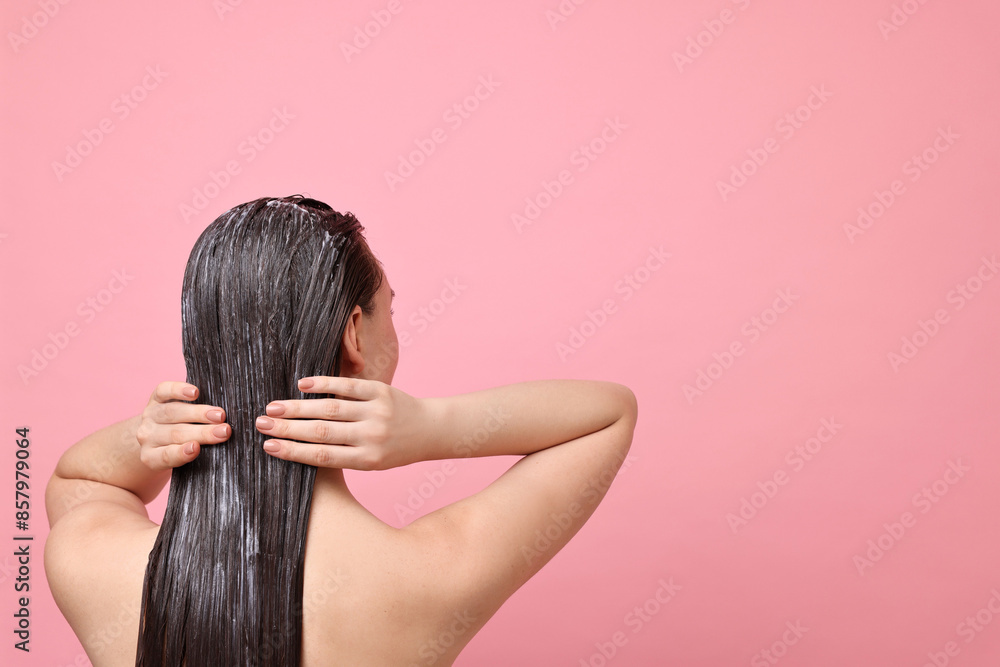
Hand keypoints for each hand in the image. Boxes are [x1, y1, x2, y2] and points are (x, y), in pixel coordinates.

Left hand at [136, 381, 230, 469]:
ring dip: (199, 413)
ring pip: (173, 413)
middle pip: (175, 433)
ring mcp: (150, 416)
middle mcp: (147, 437)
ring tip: (220, 415)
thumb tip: (218, 441)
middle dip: (202, 432)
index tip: (196, 447)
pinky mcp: (154, 398)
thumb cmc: (174, 448)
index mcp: (151, 457)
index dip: (180, 453)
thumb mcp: (178, 458)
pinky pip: (163, 391)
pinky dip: (179, 391)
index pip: (165, 456)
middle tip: (224, 431)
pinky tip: (195, 392)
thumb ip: (192, 453)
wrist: (152, 435)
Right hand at [256, 376, 429, 469]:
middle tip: (260, 424)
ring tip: (273, 408)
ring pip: (331, 409)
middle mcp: (372, 436)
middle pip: (322, 432)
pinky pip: (348, 386)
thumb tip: (297, 444)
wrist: (430, 430)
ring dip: (298, 408)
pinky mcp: (381, 391)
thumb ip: (342, 453)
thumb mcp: (371, 461)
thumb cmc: (394, 449)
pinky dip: (324, 384)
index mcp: (367, 459)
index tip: (268, 446)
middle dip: (288, 429)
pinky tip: (302, 385)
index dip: (293, 452)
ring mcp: (377, 411)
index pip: (323, 456)